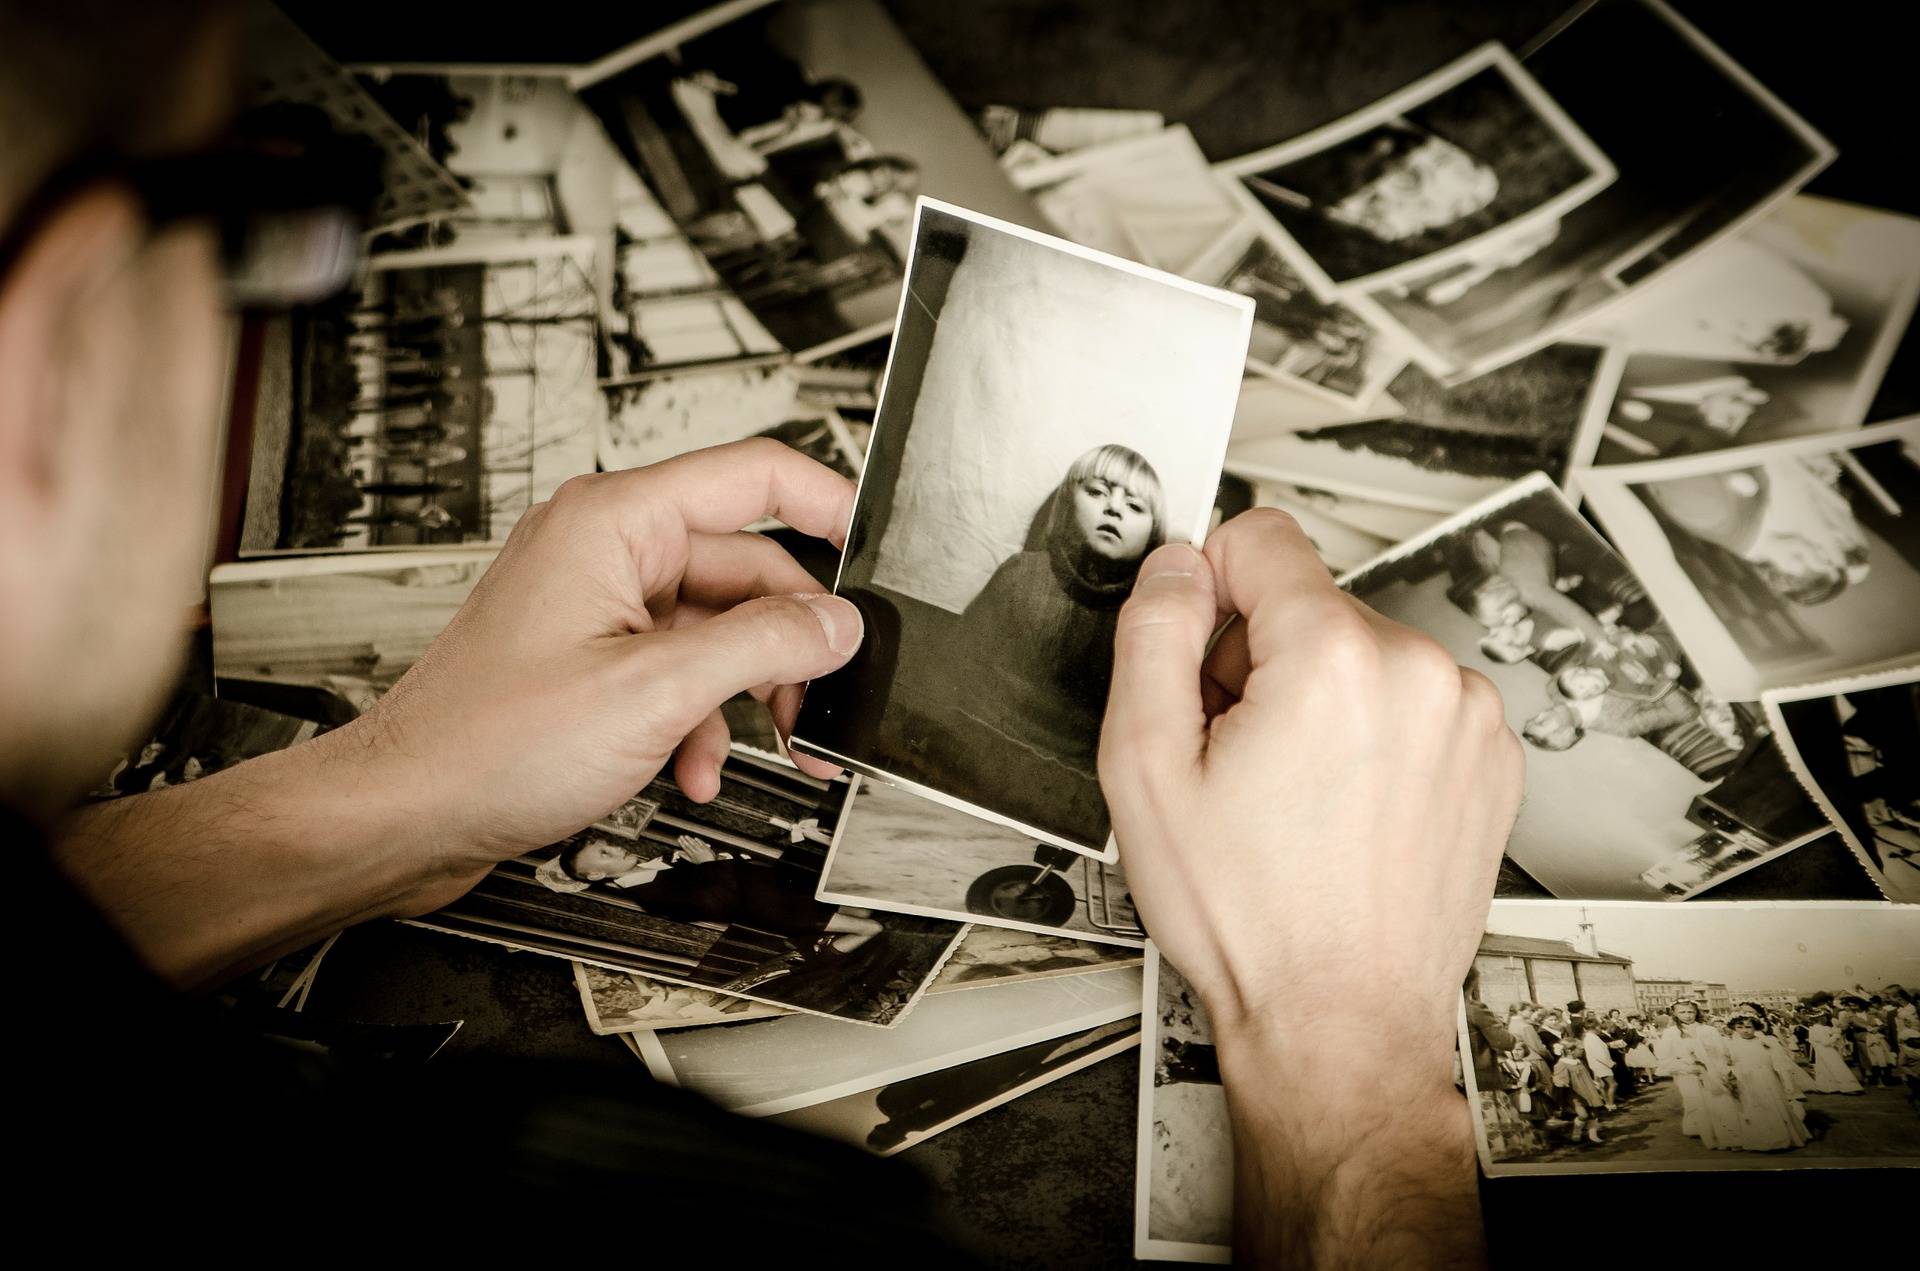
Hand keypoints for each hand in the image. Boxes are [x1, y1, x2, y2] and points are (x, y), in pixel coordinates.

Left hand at [356, 439, 862, 911]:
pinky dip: (700, 719)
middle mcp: (607, 548)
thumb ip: (763, 646)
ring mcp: (597, 603)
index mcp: (616, 521)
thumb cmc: (488, 744)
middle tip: (820, 704)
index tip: (876, 547)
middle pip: (746, 568)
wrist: (406, 813)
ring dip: (746, 695)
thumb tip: (836, 624)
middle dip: (790, 643)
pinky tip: (693, 768)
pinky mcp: (591, 656)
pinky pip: (680, 668)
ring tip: (765, 750)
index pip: (755, 475)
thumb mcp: (656, 692)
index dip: (829, 503)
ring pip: (719, 628)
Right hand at [1100, 508, 1520, 1050]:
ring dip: (1320, 699)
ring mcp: (1468, 717)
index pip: (1262, 536)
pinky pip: (1410, 702)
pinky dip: (1372, 736)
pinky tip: (1342, 808)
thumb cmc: (1252, 919)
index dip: (1208, 586)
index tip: (1197, 647)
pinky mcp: (1492, 757)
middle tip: (1238, 757)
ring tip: (1293, 794)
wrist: (1339, 1020)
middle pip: (1309, 604)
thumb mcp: (1144, 768)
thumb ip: (1151, 636)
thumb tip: (1175, 569)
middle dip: (1261, 660)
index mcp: (1335, 659)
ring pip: (1361, 653)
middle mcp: (1420, 672)